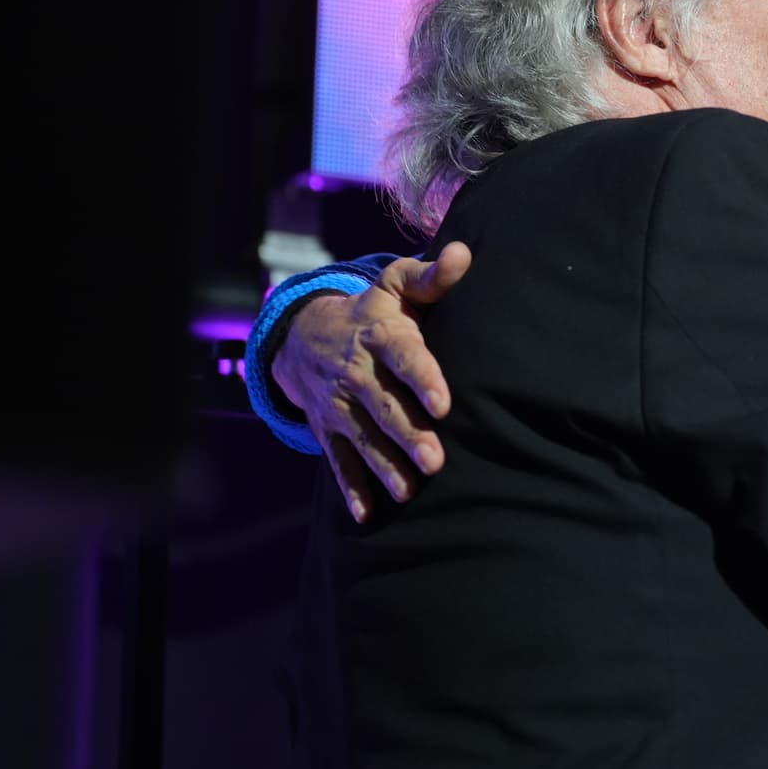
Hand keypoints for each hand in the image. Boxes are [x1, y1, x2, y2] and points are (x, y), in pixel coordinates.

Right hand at [271, 245, 469, 520]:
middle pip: (384, 406)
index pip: (403, 356)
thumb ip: (430, 276)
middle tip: (435, 460)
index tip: (444, 402)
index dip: (423, 378)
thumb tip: (463, 254)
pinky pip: (337, 461)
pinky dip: (350, 488)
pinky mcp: (327, 429)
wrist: (303, 336)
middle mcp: (355, 372)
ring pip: (363, 438)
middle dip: (408, 434)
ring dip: (384, 466)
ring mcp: (338, 404)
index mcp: (378, 335)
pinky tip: (366, 514)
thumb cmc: (371, 310)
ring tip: (409, 490)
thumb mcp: (394, 285)